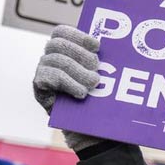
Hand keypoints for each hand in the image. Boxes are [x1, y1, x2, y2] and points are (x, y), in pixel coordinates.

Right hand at [33, 25, 102, 151]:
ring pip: (54, 60)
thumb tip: (124, 48)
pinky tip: (81, 93)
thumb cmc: (102, 103)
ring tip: (93, 83)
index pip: (61, 32)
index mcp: (65, 52)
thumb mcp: (108, 81)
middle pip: (57, 44)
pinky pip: (47, 77)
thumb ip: (108, 64)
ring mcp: (43, 73)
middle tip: (96, 66)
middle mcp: (51, 59)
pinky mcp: (40, 90)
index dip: (78, 35)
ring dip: (76, 70)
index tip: (97, 46)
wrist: (93, 132)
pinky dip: (67, 83)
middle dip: (79, 53)